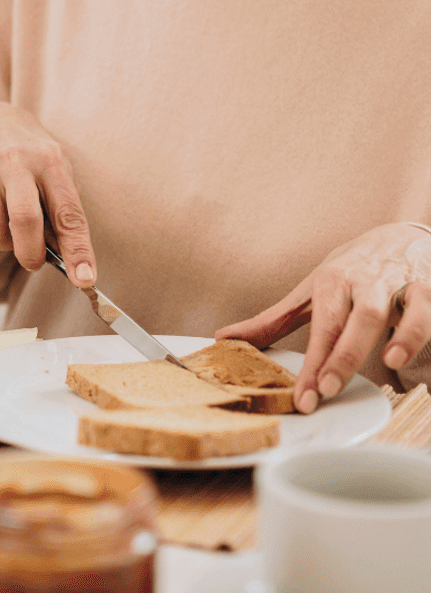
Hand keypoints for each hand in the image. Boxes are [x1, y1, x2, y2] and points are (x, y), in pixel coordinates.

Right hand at [0, 104, 96, 285]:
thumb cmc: (31, 157)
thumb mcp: (56, 173)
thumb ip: (62, 213)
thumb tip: (70, 264)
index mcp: (50, 159)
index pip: (67, 213)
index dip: (78, 250)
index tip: (84, 279)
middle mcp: (15, 159)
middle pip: (24, 223)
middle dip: (31, 255)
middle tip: (33, 262)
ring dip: (4, 241)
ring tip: (7, 221)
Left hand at [216, 223, 430, 413]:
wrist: (398, 235)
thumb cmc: (349, 271)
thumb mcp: (310, 292)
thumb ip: (272, 320)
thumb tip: (222, 337)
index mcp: (332, 284)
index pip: (321, 327)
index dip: (312, 366)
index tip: (303, 398)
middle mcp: (366, 282)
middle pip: (357, 319)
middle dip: (343, 355)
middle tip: (328, 390)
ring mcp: (400, 284)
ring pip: (402, 309)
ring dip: (400, 334)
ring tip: (387, 363)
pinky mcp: (430, 287)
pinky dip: (422, 330)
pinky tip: (411, 352)